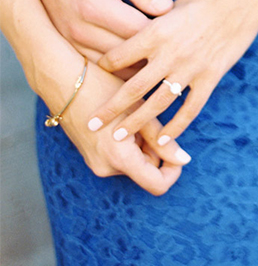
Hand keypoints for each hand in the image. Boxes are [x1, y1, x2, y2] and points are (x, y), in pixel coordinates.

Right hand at [22, 0, 173, 61]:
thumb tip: (167, 9)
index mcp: (94, 7)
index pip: (140, 33)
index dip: (165, 35)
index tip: (183, 31)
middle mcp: (80, 30)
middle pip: (128, 55)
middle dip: (155, 53)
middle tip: (179, 48)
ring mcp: (71, 42)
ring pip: (113, 68)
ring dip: (137, 64)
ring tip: (162, 58)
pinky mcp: (67, 46)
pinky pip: (97, 67)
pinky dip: (118, 68)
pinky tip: (137, 62)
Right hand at [50, 56, 191, 194]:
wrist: (63, 81)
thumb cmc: (103, 89)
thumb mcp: (138, 111)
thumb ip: (161, 140)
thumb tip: (185, 160)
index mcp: (120, 159)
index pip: (157, 184)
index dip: (173, 170)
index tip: (178, 150)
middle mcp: (105, 168)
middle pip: (146, 171)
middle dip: (156, 150)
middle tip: (151, 120)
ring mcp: (96, 163)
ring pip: (135, 162)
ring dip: (142, 143)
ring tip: (134, 115)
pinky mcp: (91, 156)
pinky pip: (120, 157)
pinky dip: (129, 143)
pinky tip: (124, 119)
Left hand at [90, 0, 257, 145]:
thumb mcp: (172, 6)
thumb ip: (156, 27)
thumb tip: (140, 36)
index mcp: (156, 31)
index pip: (119, 56)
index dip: (103, 66)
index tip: (94, 74)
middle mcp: (169, 53)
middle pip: (132, 88)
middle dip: (110, 108)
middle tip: (92, 123)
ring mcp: (191, 68)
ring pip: (157, 103)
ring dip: (136, 121)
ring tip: (119, 136)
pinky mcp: (211, 77)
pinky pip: (190, 108)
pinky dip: (176, 125)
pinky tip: (163, 138)